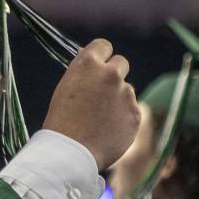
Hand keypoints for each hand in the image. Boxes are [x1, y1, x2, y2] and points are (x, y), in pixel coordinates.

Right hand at [43, 39, 139, 170]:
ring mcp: (126, 93)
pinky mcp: (135, 113)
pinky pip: (132, 109)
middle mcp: (110, 74)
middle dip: (114, 74)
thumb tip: (97, 62)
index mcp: (88, 64)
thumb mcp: (67, 87)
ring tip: (99, 120)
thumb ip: (85, 73)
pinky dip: (123, 118)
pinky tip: (108, 130)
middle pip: (121, 63)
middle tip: (102, 93)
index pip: (104, 45)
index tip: (99, 65)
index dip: (101, 56)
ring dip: (118, 99)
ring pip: (126, 90)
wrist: (71, 152)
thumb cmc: (62, 121)